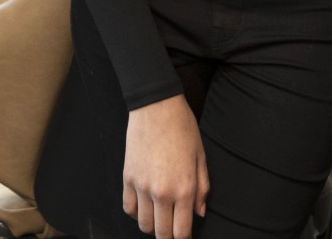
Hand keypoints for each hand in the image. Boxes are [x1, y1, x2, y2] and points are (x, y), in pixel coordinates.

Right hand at [123, 94, 208, 238]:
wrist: (156, 106)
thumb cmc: (182, 128)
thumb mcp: (201, 157)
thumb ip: (202, 189)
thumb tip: (199, 212)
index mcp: (184, 189)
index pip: (181, 232)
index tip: (185, 235)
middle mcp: (162, 192)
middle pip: (161, 234)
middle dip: (168, 236)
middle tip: (173, 229)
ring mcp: (142, 187)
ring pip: (143, 225)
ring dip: (152, 226)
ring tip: (160, 217)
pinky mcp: (128, 178)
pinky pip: (129, 208)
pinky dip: (137, 213)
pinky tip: (145, 206)